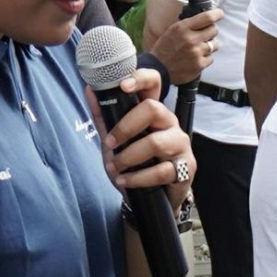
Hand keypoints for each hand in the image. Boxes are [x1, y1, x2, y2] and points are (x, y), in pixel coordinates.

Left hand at [103, 69, 193, 201]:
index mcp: (154, 112)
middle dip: (126, 127)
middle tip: (110, 143)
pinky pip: (161, 171)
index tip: (122, 85)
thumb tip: (90, 89)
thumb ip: (104, 117)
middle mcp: (170, 124)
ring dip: (128, 157)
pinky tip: (124, 181)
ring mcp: (181, 145)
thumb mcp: (114, 141)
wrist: (153, 198)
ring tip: (115, 168)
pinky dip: (137, 178)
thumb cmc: (135, 165)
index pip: (154, 83)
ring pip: (156, 143)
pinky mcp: (186, 168)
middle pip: (153, 109)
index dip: (140, 78)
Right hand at [149, 8, 220, 87]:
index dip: (216, 14)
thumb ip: (188, 25)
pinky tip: (196, 58)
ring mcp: (197, 53)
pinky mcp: (200, 65)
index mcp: (183, 28)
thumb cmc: (165, 48)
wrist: (158, 69)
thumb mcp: (173, 30)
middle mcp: (192, 39)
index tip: (220, 14)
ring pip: (215, 45)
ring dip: (210, 45)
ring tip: (199, 48)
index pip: (207, 18)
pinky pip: (211, 58)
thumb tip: (204, 19)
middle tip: (204, 35)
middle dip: (211, 31)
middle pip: (214, 30)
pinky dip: (206, 58)